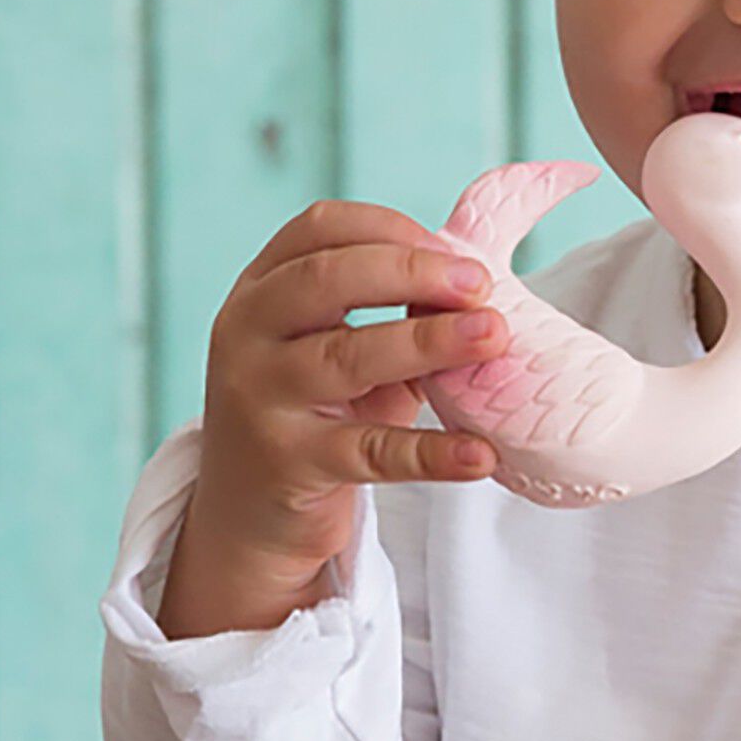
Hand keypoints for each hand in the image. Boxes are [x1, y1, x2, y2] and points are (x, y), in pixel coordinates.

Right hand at [157, 198, 507, 636]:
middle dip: (411, 272)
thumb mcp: (337, 344)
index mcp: (260, 290)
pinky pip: (370, 453)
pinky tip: (480, 452)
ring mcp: (260, 401)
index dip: (390, 228)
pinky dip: (431, 453)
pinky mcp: (289, 465)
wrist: (250, 511)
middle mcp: (246, 335)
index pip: (320, 229)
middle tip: (481, 283)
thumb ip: (394, 305)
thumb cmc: (315, 409)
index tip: (453, 247)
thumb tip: (490, 250)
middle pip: (326, 279)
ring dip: (428, 342)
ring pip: (347, 358)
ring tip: (494, 335)